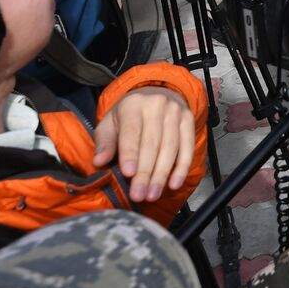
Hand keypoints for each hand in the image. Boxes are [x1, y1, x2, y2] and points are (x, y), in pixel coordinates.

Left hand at [93, 86, 194, 202]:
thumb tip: (99, 161)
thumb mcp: (110, 123)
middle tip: (139, 194)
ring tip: (153, 194)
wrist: (156, 93)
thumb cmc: (128, 115)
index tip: (128, 174)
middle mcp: (157, 105)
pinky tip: (174, 183)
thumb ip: (105, 142)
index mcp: (133, 104)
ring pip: (171, 147)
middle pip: (152, 143)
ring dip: (162, 174)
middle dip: (146, 172)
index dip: (130, 153)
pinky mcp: (189, 120)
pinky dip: (182, 167)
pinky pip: (188, 147)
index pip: (132, 131)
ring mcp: (176, 112)